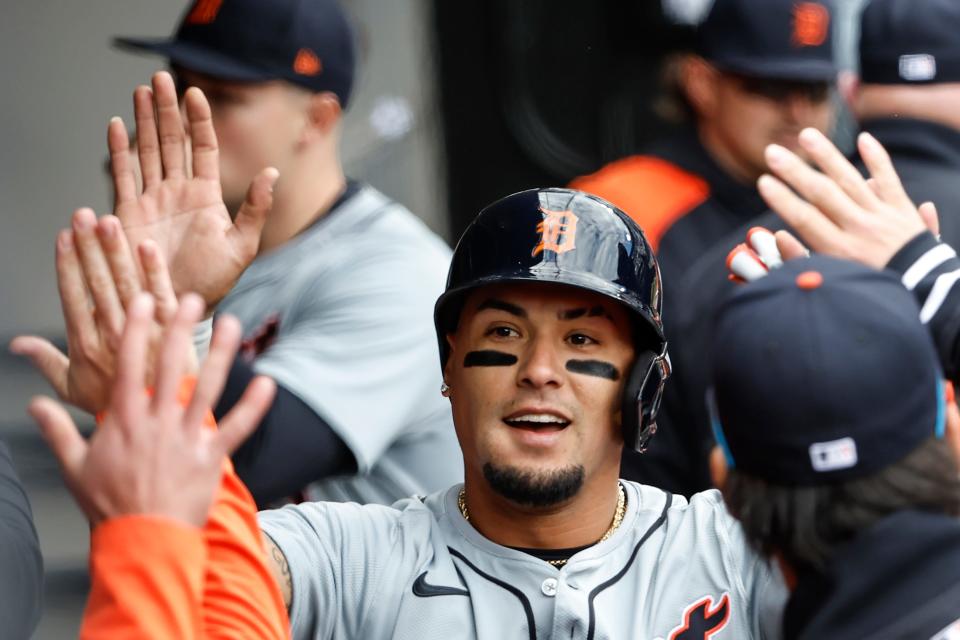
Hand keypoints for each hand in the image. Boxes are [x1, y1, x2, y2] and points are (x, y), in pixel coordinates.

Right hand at [11, 210, 180, 413]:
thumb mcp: (72, 392)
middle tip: (82, 217)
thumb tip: (17, 344)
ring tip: (108, 223)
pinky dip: (156, 273)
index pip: (73, 299)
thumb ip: (45, 363)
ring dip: (117, 253)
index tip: (63, 237)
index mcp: (86, 348)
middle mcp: (114, 339)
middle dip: (89, 249)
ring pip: (129, 287)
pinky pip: (166, 299)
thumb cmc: (115, 413)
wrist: (159, 438)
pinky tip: (147, 247)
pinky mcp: (174, 337)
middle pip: (98, 286)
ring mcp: (145, 337)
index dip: (67, 266)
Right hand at [28, 293, 274, 527]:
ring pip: (208, 388)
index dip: (136, 330)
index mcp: (124, 420)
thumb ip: (57, 430)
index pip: (127, 365)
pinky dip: (254, 406)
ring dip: (222, 354)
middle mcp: (157, 422)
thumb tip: (36, 403)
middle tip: (191, 299)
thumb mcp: (75, 466)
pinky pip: (237, 428)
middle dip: (180, 328)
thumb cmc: (110, 505)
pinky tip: (269, 383)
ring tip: (232, 323)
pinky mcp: (212, 458)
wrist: (142, 541)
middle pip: (170, 366)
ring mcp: (187, 438)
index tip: (142, 301)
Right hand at [109, 71, 277, 307]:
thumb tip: (271, 171)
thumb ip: (255, 208)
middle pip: (171, 141)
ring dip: (143, 121)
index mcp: (205, 196)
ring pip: (147, 151)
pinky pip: (123, 175)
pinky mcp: (130, 213)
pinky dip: (119, 150)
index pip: (203, 148)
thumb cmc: (213, 282)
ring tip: (140, 90)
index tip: (194, 93)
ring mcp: (152, 201)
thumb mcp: (242, 245)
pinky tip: (117, 125)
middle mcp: (178, 193)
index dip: (199, 121)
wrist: (179, 306)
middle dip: (166, 110)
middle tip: (161, 78)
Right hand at [758, 127, 939, 268]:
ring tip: (807, 135)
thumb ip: (803, 260)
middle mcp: (858, 228)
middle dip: (795, 171)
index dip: (783, 199)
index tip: (764, 182)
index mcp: (839, 250)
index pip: (805, 218)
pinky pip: (889, 180)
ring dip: (827, 156)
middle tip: (772, 152)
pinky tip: (863, 139)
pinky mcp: (901, 209)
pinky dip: (877, 159)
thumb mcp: (833, 280)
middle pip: (822, 194)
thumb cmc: (870, 286)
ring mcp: (881, 216)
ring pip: (850, 180)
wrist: (922, 290)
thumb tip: (779, 236)